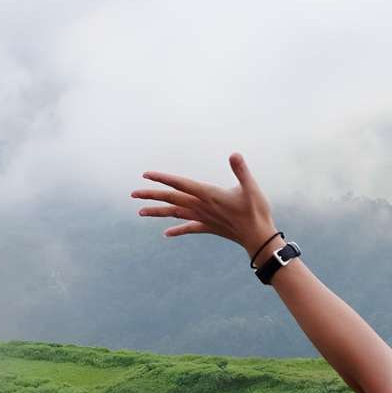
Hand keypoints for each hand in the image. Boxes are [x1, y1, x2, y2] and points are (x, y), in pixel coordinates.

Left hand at [131, 152, 279, 258]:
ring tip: (140, 211)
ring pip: (175, 214)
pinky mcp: (208, 227)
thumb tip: (234, 154)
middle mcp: (202, 207)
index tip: (146, 175)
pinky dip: (177, 230)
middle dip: (152, 195)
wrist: (258, 238)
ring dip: (157, 212)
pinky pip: (189, 228)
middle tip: (133, 194)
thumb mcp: (251, 188)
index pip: (181, 184)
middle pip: (172, 199)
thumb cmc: (256, 212)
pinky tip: (166, 233)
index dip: (163, 178)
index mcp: (209, 195)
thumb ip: (241, 170)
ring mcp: (203, 218)